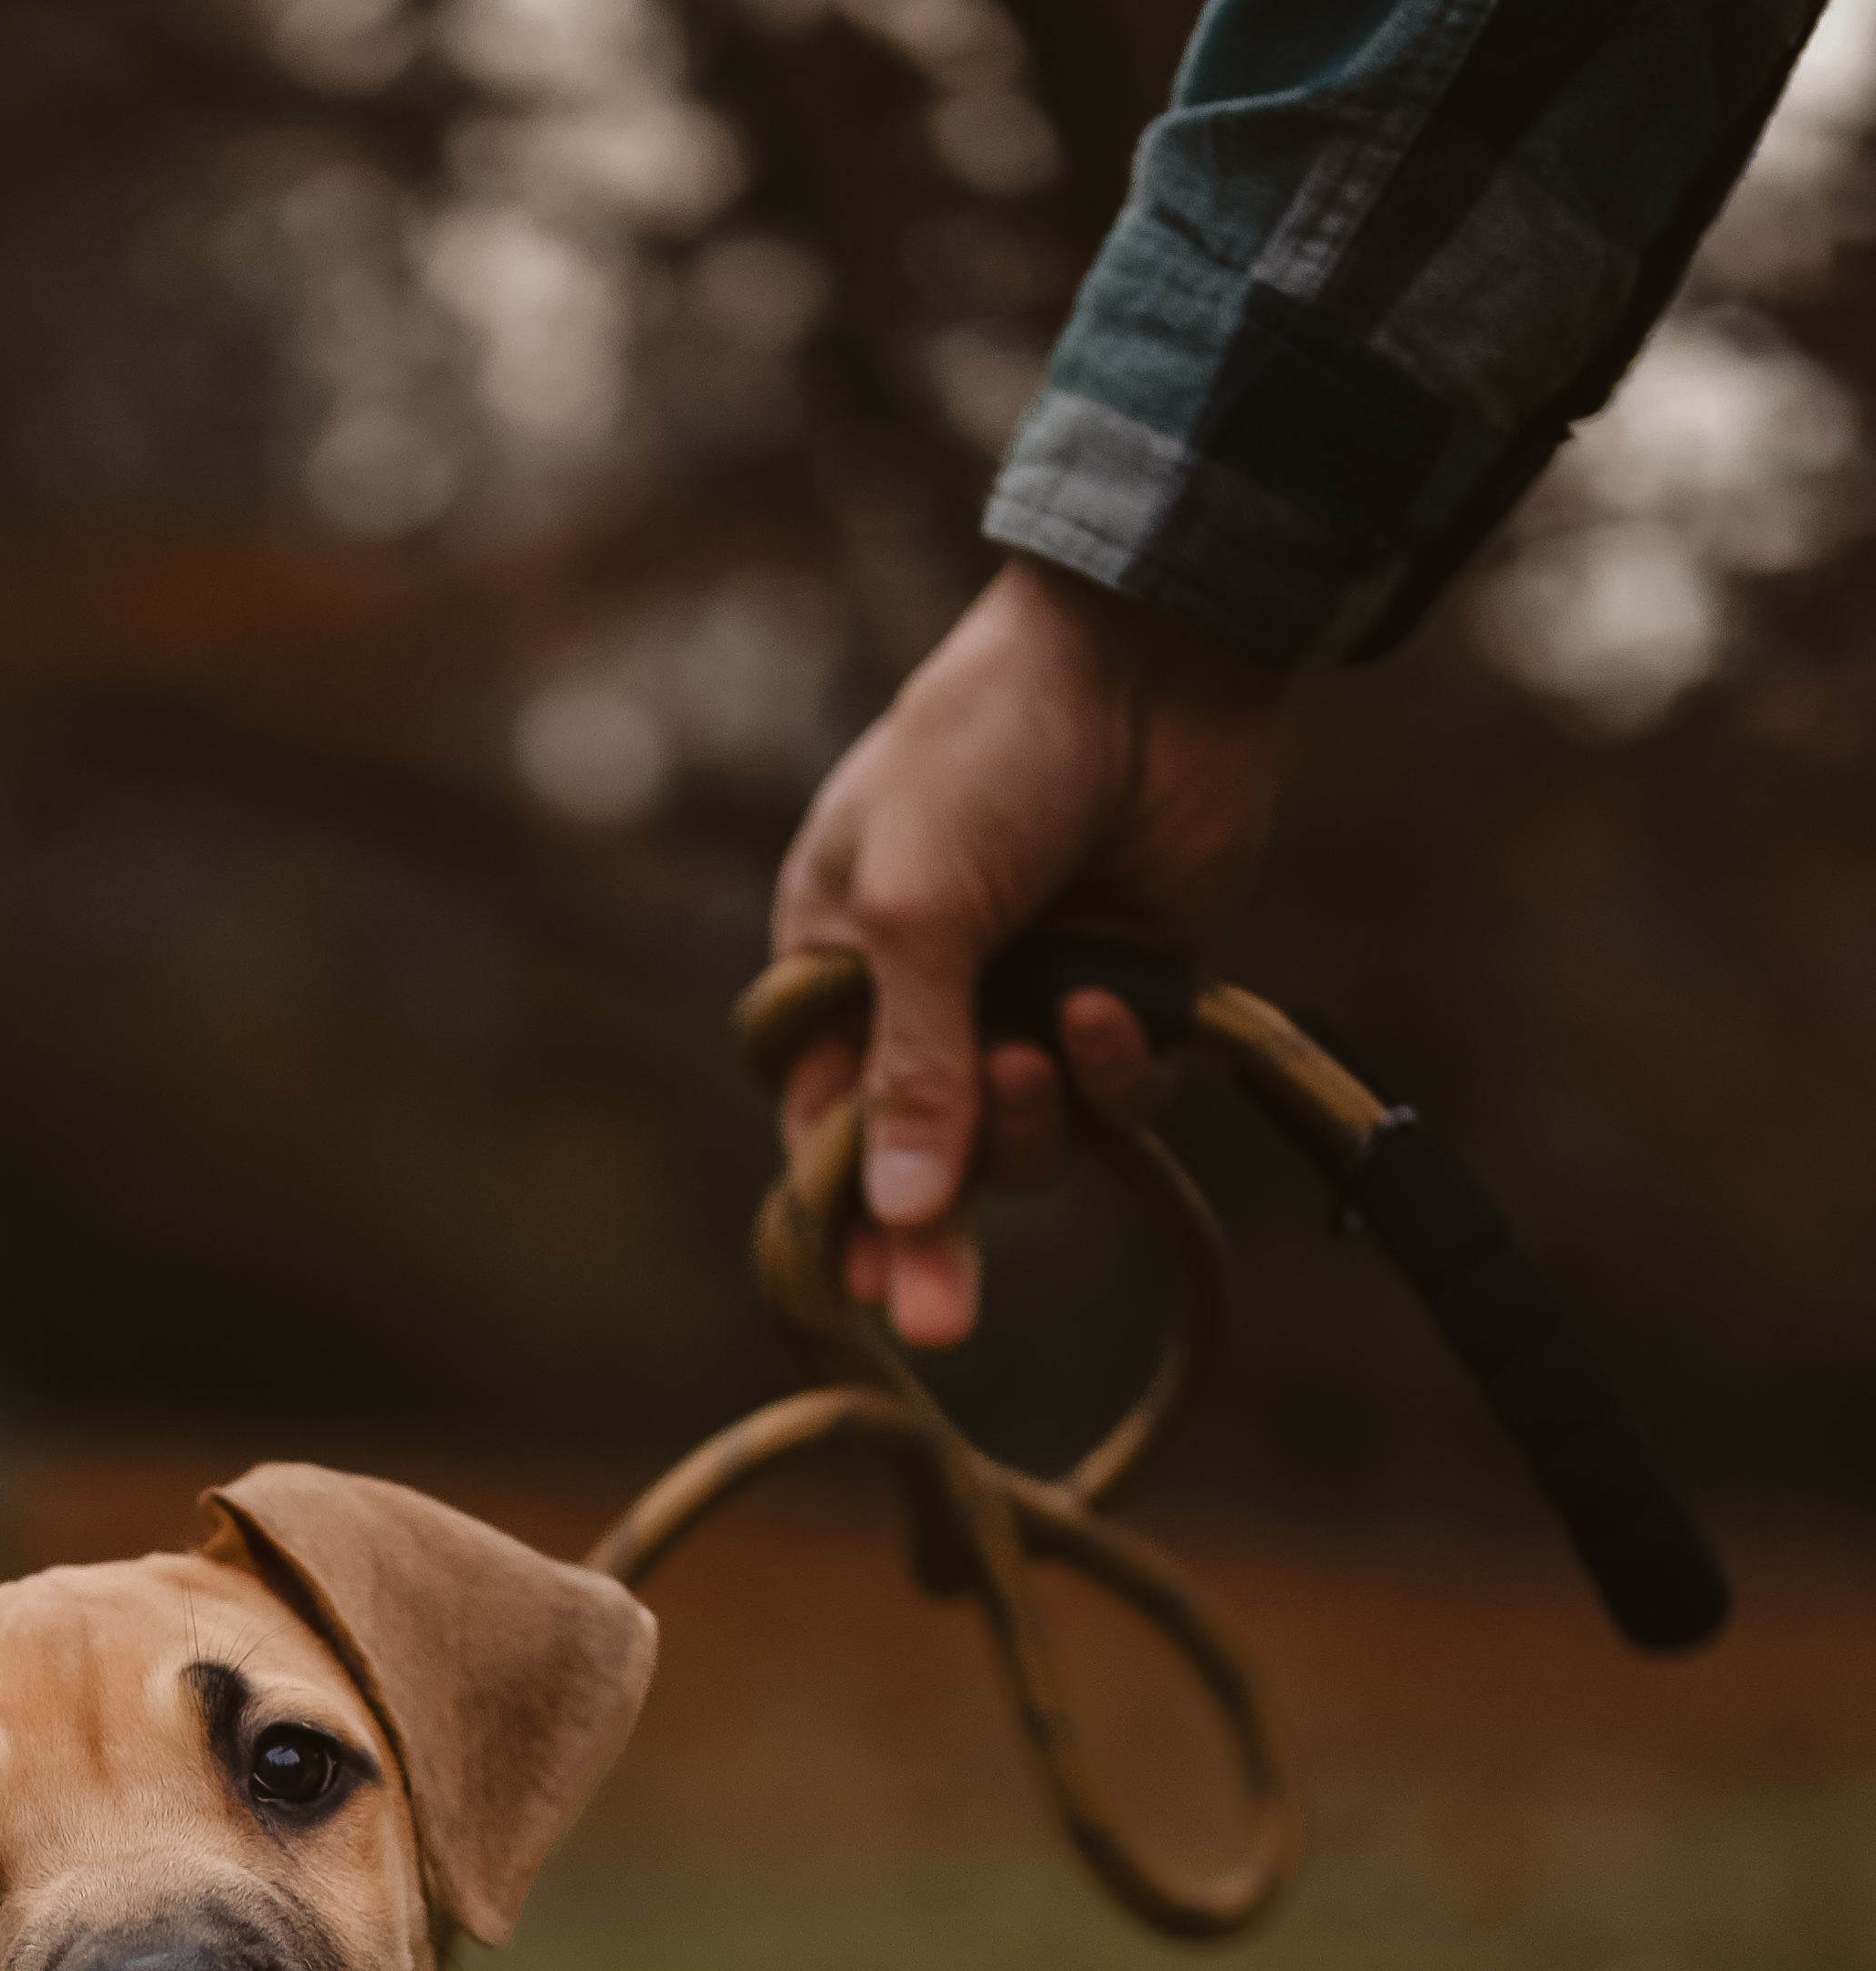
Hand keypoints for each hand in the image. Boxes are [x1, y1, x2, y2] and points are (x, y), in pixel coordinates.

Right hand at [768, 556, 1291, 1344]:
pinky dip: (1115, 1069)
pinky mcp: (1130, 993)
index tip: (860, 1293)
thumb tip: (894, 1214)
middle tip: (943, 1318)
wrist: (1149, 652)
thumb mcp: (915, 911)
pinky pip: (1117, 1095)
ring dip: (1031, 1122)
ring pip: (1024, 1141)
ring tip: (1043, 1048)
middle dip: (935, 1228)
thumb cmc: (986, 755)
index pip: (821, 1125)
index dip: (838, 1210)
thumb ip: (908, 1070)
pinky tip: (1113, 1003)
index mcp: (835, 964)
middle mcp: (929, 994)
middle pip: (922, 1160)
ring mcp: (1031, 997)